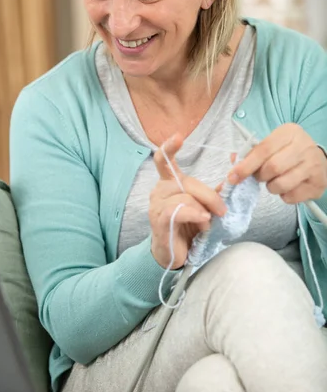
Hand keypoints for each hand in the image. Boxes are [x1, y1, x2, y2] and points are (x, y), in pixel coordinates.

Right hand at [149, 134, 226, 269]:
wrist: (176, 255)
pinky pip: (179, 210)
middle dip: (209, 196)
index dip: (169, 147)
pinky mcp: (159, 219)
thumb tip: (235, 162)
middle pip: (187, 182)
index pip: (164, 160)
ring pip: (185, 196)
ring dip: (202, 210)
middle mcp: (159, 190)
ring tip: (206, 223)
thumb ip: (216, 188)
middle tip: (222, 211)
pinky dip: (195, 215)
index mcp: (169, 183)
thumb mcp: (206, 206)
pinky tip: (201, 222)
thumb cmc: (190, 228)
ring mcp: (156, 205)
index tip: (179, 136)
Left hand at [227, 123, 326, 203]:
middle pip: (272, 167)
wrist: (316, 159)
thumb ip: (252, 152)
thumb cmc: (288, 151)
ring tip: (274, 181)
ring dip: (271, 187)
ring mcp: (313, 165)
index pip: (263, 149)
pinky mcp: (317, 183)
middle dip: (260, 176)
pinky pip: (291, 196)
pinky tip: (288, 186)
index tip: (233, 176)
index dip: (246, 165)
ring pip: (281, 184)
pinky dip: (284, 195)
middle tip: (259, 177)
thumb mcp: (272, 144)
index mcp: (289, 132)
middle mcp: (304, 147)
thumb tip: (234, 160)